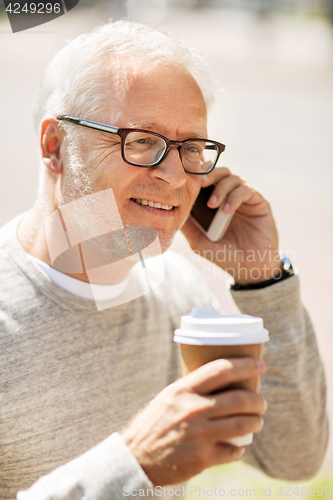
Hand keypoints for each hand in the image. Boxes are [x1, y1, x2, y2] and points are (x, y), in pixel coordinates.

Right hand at [121, 357, 266, 485]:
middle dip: (258, 400)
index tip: (261, 365)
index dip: (246, 366)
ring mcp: (199, 434)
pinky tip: (238, 445)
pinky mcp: (203, 458)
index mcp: (184, 389)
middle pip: (240, 399)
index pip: (221, 369)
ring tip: (257, 421)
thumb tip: (224, 378)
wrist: (137, 458)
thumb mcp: (169, 397)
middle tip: (261, 402)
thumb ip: (194, 388)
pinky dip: (240, 447)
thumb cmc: (155, 423)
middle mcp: (193, 409)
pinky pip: (234, 450)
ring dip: (256, 422)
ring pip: (243, 424)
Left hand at [182, 167, 282, 284]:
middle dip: (209, 175)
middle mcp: (230, 197)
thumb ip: (187, 225)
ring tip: (213, 204)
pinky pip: (247, 190)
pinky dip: (235, 197)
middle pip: (220, 172)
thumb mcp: (198, 241)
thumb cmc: (224, 256)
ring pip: (233, 178)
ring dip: (221, 188)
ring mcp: (245, 199)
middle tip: (200, 184)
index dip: (197, 176)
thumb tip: (169, 210)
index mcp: (215, 202)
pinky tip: (227, 210)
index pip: (207, 180)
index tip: (186, 180)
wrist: (249, 270)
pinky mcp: (259, 203)